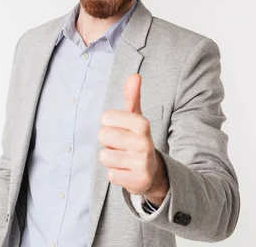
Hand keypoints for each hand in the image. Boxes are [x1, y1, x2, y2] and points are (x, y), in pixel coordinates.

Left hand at [97, 73, 168, 206]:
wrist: (153, 172)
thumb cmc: (138, 140)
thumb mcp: (136, 118)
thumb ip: (132, 96)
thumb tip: (134, 75)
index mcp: (142, 124)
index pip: (105, 118)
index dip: (108, 124)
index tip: (120, 129)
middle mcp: (144, 142)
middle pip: (102, 136)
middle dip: (108, 142)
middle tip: (121, 146)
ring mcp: (141, 163)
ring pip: (104, 156)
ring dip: (111, 159)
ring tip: (124, 159)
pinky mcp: (137, 181)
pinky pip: (110, 175)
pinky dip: (115, 174)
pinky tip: (127, 171)